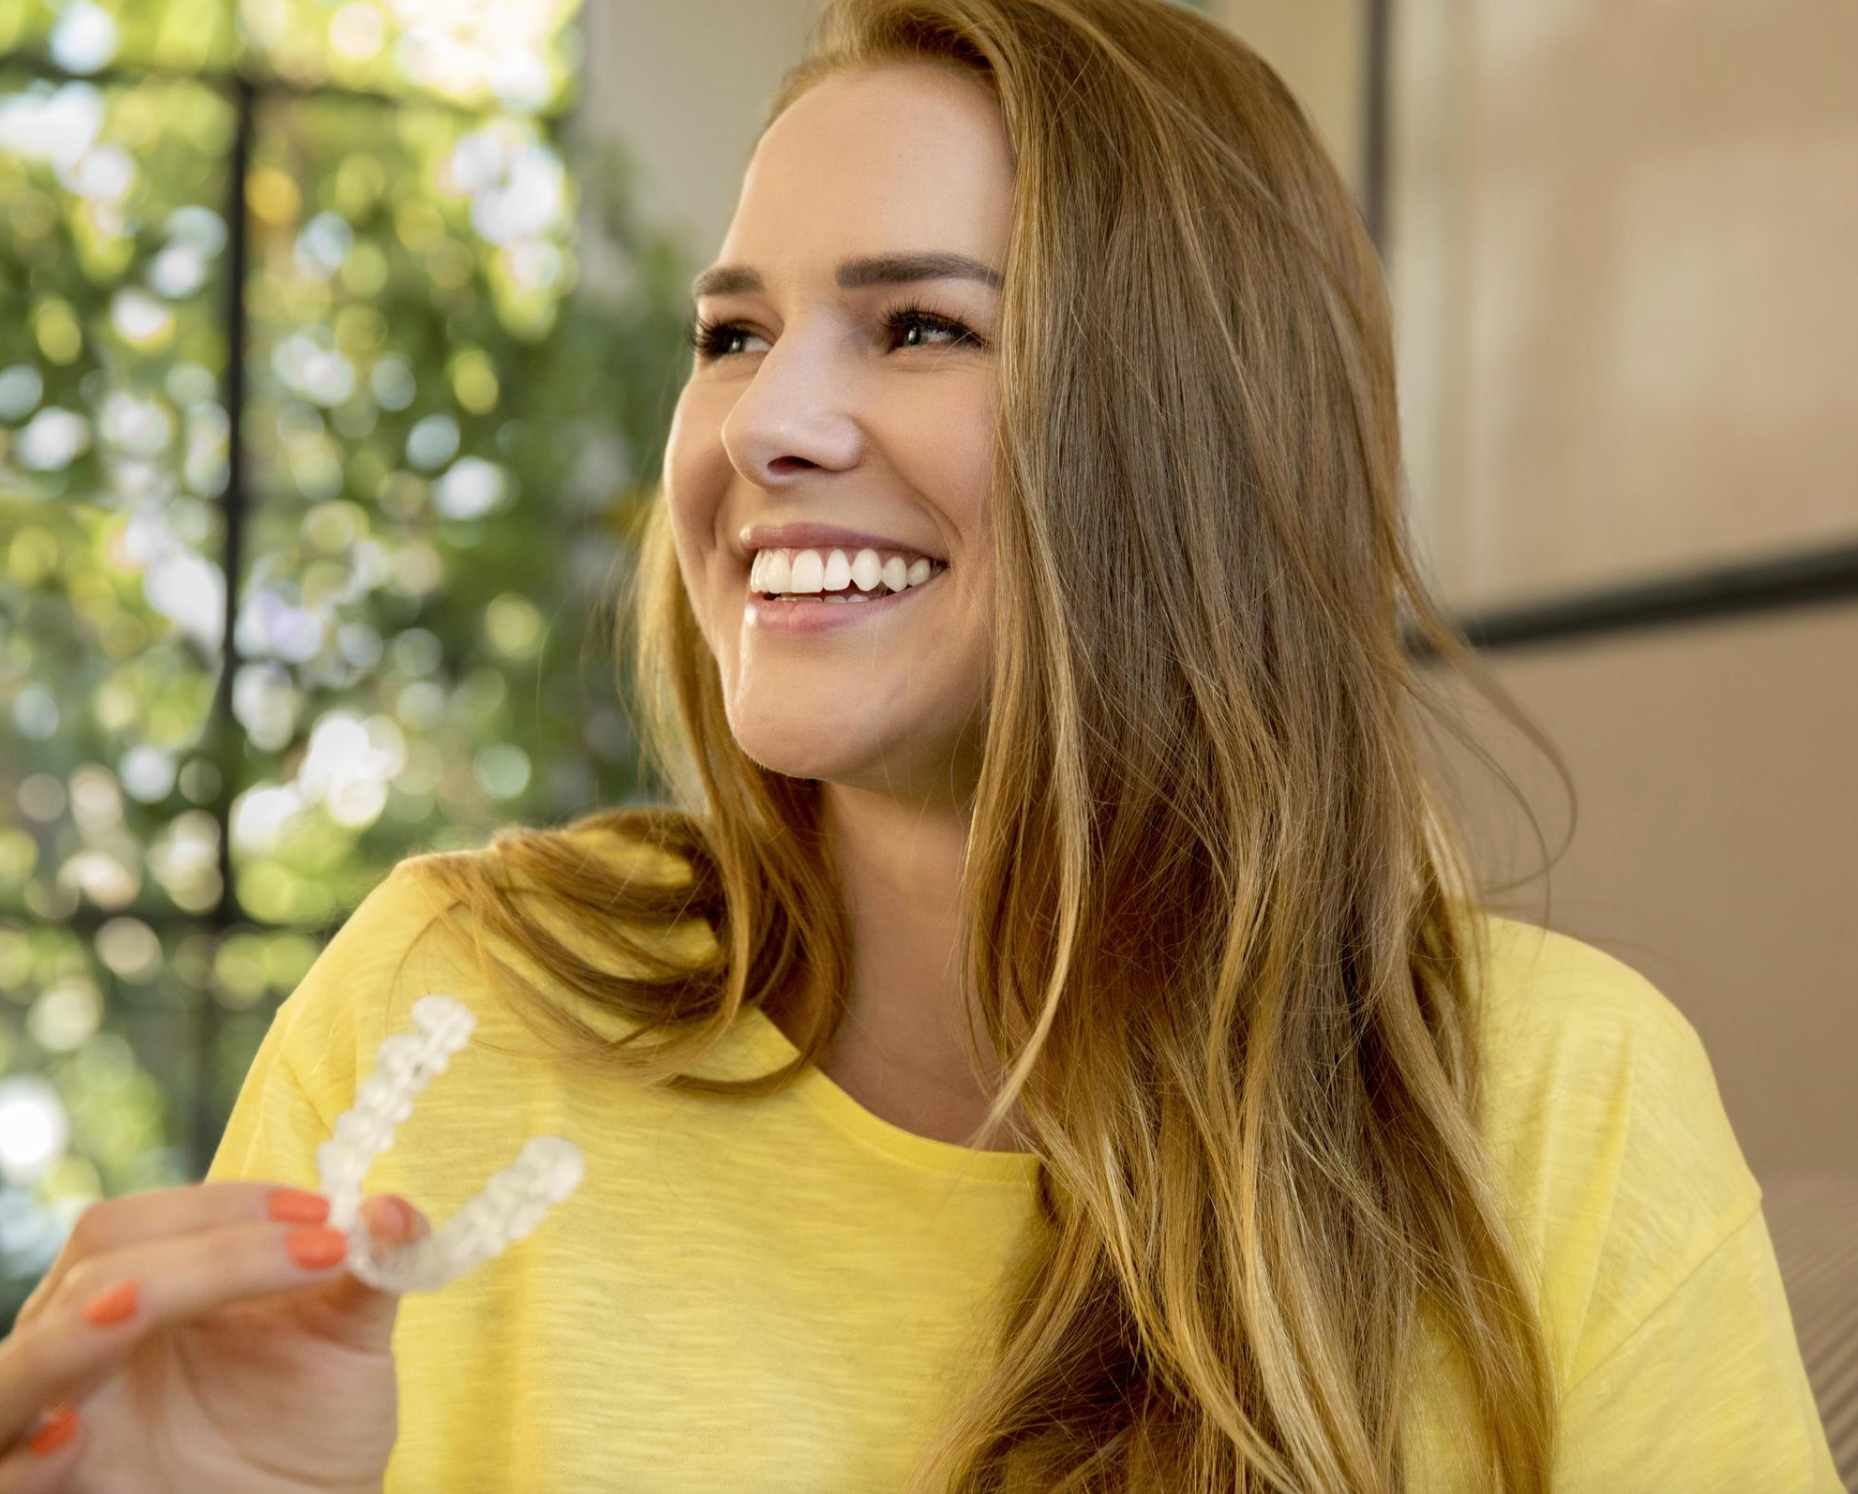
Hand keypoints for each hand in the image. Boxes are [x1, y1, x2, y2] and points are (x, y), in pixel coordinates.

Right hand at [0, 1181, 429, 1493]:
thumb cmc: (311, 1428)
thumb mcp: (349, 1342)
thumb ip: (370, 1267)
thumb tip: (396, 1211)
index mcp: (143, 1290)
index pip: (139, 1222)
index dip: (225, 1208)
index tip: (322, 1217)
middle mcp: (84, 1349)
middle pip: (97, 1269)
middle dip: (198, 1254)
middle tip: (309, 1252)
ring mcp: (58, 1425)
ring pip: (28, 1362)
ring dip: (74, 1332)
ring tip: (136, 1307)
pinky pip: (2, 1478)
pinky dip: (23, 1461)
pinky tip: (69, 1438)